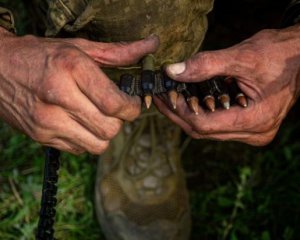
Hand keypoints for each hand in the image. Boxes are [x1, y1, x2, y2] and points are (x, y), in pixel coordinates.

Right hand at [0, 28, 158, 153]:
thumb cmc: (39, 55)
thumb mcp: (78, 47)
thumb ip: (118, 51)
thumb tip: (152, 44)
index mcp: (71, 69)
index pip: (114, 104)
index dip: (132, 108)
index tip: (132, 103)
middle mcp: (58, 98)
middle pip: (110, 129)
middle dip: (120, 121)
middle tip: (115, 109)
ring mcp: (47, 122)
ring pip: (98, 145)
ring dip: (105, 133)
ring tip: (98, 117)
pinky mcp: (41, 137)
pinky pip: (80, 149)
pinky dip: (87, 139)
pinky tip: (79, 123)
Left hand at [155, 24, 299, 145]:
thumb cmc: (279, 55)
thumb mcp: (242, 56)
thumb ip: (206, 65)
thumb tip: (172, 71)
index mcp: (255, 120)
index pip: (205, 124)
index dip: (180, 110)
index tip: (164, 95)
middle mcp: (254, 133)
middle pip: (203, 131)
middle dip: (178, 114)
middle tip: (160, 97)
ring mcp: (252, 132)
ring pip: (208, 130)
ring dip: (187, 114)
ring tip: (169, 97)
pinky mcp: (249, 126)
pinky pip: (217, 125)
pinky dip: (200, 113)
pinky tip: (188, 101)